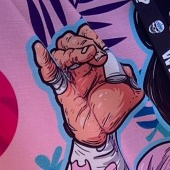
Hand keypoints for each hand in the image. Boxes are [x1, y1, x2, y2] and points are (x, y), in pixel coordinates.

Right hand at [32, 24, 142, 145]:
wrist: (107, 133)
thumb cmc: (117, 111)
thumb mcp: (131, 89)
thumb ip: (128, 74)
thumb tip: (123, 67)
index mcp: (95, 62)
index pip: (84, 38)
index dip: (88, 36)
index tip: (99, 46)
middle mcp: (81, 67)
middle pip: (69, 41)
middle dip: (81, 42)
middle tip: (95, 53)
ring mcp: (70, 77)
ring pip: (60, 54)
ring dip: (73, 51)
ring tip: (88, 56)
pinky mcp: (62, 90)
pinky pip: (50, 74)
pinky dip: (44, 61)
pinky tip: (39, 49)